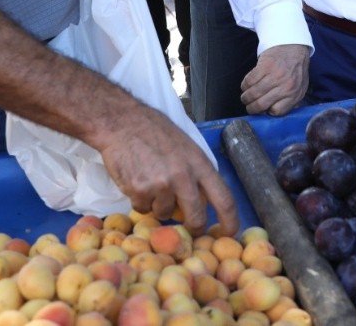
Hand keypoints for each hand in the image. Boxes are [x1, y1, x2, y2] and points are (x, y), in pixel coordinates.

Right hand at [96, 100, 238, 235]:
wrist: (124, 123)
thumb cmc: (157, 132)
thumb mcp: (187, 147)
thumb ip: (197, 173)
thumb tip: (204, 203)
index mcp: (200, 164)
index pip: (224, 198)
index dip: (230, 220)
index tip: (230, 233)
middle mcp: (183, 176)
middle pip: (196, 218)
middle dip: (194, 227)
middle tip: (189, 226)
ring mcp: (161, 185)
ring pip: (165, 214)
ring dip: (159, 206)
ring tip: (151, 182)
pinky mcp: (139, 191)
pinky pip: (143, 209)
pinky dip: (140, 200)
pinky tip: (137, 180)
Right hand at [241, 44, 309, 116]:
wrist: (293, 46)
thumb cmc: (296, 69)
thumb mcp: (300, 87)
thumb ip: (291, 101)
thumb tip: (275, 113)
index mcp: (295, 93)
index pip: (277, 111)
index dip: (267, 112)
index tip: (263, 110)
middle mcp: (285, 86)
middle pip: (261, 104)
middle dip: (251, 108)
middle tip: (248, 107)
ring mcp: (274, 75)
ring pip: (253, 93)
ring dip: (245, 98)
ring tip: (245, 98)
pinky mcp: (265, 66)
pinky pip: (249, 80)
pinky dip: (244, 85)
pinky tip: (246, 86)